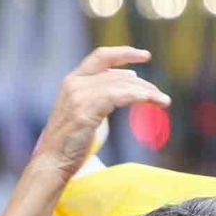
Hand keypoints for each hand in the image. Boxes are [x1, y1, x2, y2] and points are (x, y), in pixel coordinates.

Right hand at [32, 48, 170, 179]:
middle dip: (142, 83)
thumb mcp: (85, 113)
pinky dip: (138, 96)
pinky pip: (118, 96)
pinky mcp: (85, 109)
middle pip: (116, 74)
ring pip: (120, 84)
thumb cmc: (69, 144)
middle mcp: (74, 83)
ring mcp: (78, 95)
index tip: (145, 56)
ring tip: (163, 100)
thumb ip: (101, 98)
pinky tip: (150, 100)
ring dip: (146, 91)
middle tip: (159, 94)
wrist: (52, 162)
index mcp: (72, 81)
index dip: (124, 53)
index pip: (101, 57)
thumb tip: (127, 88)